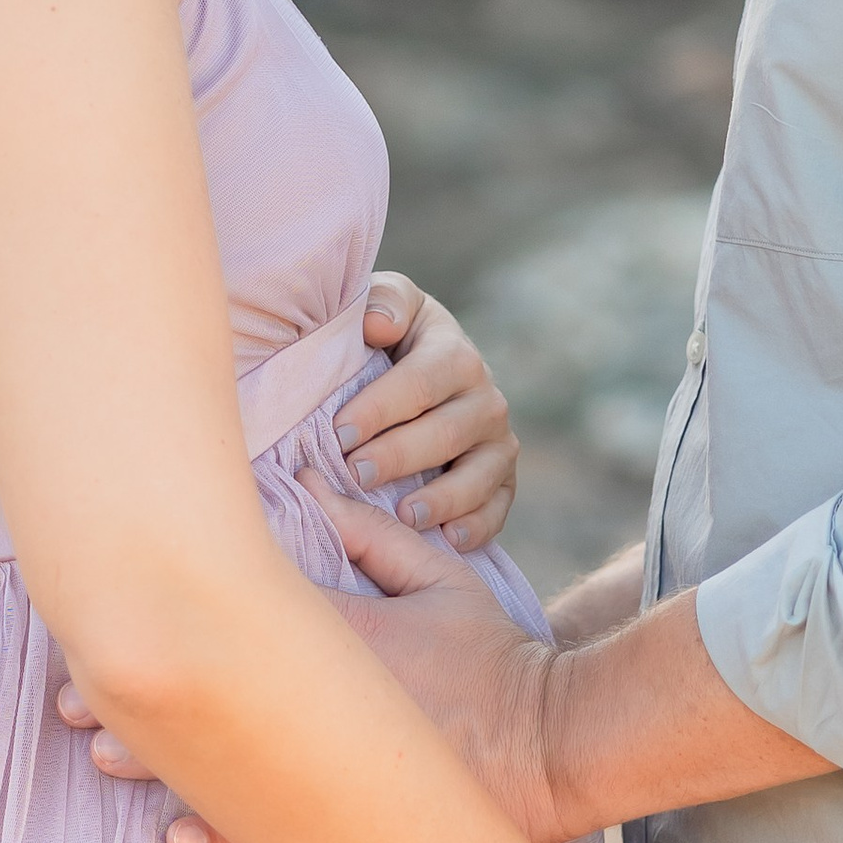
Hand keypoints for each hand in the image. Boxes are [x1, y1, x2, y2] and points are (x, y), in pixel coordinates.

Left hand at [71, 486, 565, 842]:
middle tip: (68, 699)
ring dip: (157, 766)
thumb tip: (321, 490)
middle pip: (208, 694)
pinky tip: (175, 841)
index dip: (163, 617)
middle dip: (134, 697)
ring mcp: (338, 771)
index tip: (105, 612)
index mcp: (339, 634)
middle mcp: (325, 703)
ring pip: (225, 770)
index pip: (231, 617)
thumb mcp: (442, 579)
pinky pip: (274, 840)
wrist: (556, 746)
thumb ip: (377, 536)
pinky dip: (221, 842)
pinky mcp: (357, 826)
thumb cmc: (498, 658)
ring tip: (96, 758)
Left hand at [340, 272, 519, 548]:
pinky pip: (500, 506)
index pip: (420, 382)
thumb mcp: (389, 305)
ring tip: (404, 515)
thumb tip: (378, 324)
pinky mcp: (504, 478)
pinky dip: (480, 526)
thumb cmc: (391, 338)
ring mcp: (498, 441)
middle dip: (399, 456)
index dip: (379, 409)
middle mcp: (485, 397)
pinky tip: (450, 540)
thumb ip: (384, 302)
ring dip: (443, 497)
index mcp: (453, 353)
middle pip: (446, 432)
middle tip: (354, 475)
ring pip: (479, 473)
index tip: (338, 433)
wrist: (423, 367)